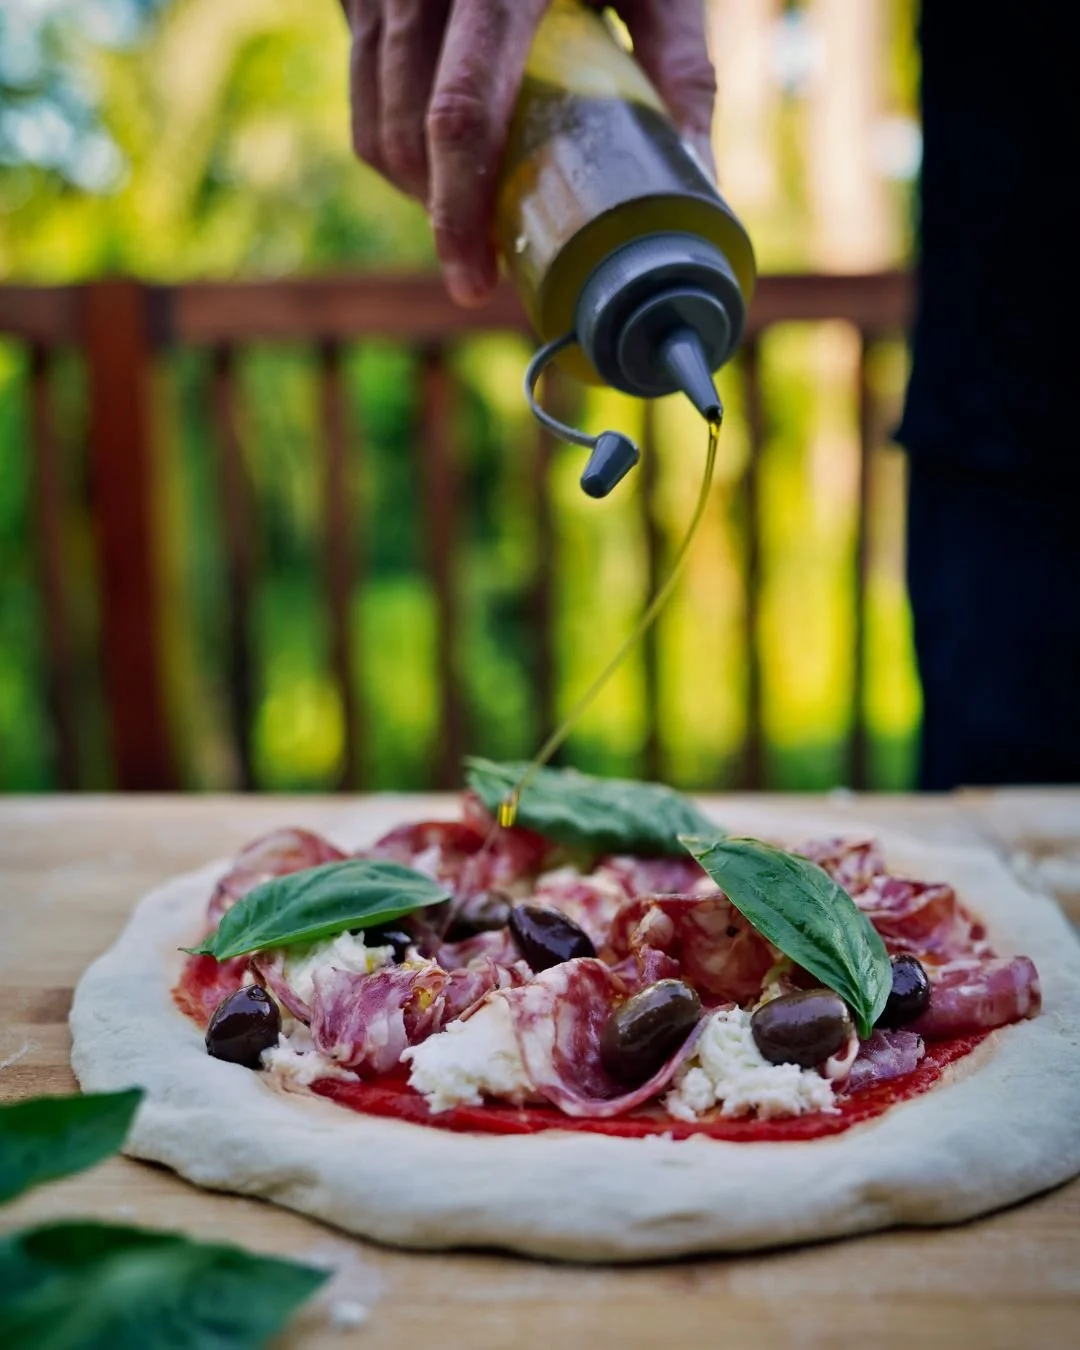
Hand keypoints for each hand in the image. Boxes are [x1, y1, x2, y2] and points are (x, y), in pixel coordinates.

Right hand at [340, 1, 716, 307]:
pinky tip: (443, 156)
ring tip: (468, 216)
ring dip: (414, 187)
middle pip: (402, 133)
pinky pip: (361, 87)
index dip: (458, 212)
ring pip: (370, 121)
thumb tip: (700, 183)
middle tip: (482, 265)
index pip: (460, 115)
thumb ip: (681, 68)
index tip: (473, 280)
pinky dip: (395, 139)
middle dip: (438, 215)